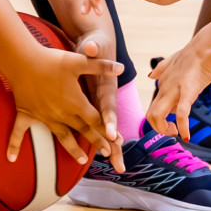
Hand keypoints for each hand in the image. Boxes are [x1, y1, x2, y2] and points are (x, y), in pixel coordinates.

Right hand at [3, 42, 121, 167]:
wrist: (23, 60)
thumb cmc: (51, 60)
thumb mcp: (79, 61)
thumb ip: (101, 66)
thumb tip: (121, 68)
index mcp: (76, 102)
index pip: (95, 120)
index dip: (106, 130)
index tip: (115, 142)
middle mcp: (62, 113)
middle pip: (83, 130)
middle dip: (96, 141)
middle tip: (107, 153)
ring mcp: (44, 116)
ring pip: (61, 136)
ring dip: (72, 148)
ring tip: (82, 160)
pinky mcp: (27, 114)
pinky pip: (19, 132)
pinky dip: (14, 145)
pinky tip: (11, 159)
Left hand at [66, 17, 125, 171]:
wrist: (98, 44)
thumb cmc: (94, 45)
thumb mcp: (93, 44)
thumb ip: (92, 48)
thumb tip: (91, 48)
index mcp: (107, 86)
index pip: (108, 106)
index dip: (110, 120)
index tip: (111, 135)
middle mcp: (107, 98)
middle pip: (112, 124)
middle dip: (116, 144)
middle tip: (119, 164)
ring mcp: (102, 104)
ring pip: (108, 129)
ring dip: (113, 147)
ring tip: (118, 166)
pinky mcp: (96, 106)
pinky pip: (98, 126)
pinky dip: (100, 140)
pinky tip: (100, 154)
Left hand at [145, 43, 210, 141]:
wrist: (206, 47)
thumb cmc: (195, 54)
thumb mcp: (172, 60)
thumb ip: (161, 68)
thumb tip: (150, 75)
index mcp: (162, 82)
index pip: (155, 106)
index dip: (164, 119)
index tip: (174, 123)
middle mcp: (164, 88)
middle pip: (150, 115)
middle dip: (159, 129)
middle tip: (173, 132)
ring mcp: (174, 90)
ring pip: (157, 115)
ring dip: (164, 129)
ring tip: (176, 133)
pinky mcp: (188, 92)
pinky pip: (182, 114)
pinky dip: (183, 127)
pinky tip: (187, 136)